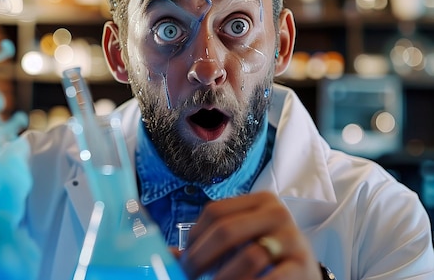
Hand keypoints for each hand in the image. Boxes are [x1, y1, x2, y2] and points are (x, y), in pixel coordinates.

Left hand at [181, 191, 320, 279]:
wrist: (305, 276)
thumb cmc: (267, 257)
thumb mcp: (241, 244)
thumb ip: (209, 245)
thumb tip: (167, 254)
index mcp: (259, 201)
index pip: (214, 211)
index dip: (193, 237)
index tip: (183, 259)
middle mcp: (278, 213)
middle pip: (226, 230)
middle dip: (200, 258)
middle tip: (187, 276)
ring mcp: (293, 238)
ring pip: (247, 257)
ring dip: (221, 278)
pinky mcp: (303, 266)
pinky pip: (269, 278)